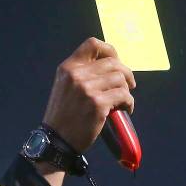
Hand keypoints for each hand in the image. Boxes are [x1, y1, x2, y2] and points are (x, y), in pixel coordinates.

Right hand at [41, 38, 135, 152]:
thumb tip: (111, 68)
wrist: (57, 141)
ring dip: (126, 91)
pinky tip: (126, 109)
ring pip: (120, 79)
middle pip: (112, 63)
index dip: (110, 51)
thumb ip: (82, 74)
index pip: (93, 44)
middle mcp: (77, 75)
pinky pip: (123, 96)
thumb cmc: (63, 117)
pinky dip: (129, 103)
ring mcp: (87, 89)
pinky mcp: (98, 104)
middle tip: (129, 85)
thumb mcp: (65, 87)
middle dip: (125, 73)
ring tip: (123, 101)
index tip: (117, 63)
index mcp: (68, 67)